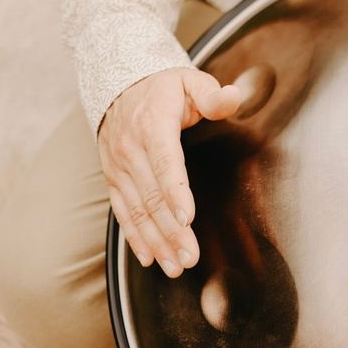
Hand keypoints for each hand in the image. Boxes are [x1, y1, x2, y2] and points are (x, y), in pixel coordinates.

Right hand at [97, 67, 243, 275]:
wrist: (119, 86)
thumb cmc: (164, 88)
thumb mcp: (190, 81)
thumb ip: (213, 95)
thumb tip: (233, 97)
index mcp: (153, 124)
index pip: (165, 162)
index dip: (175, 191)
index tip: (187, 217)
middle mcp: (131, 149)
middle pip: (152, 195)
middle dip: (171, 230)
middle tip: (190, 257)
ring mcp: (119, 166)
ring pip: (137, 210)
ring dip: (156, 241)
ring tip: (175, 266)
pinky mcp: (114, 179)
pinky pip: (122, 211)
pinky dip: (135, 237)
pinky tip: (150, 258)